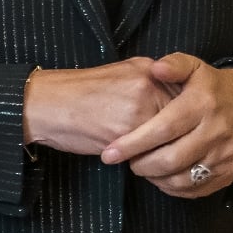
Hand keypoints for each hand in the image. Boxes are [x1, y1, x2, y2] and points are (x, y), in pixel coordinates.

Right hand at [23, 58, 177, 156]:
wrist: (45, 103)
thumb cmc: (78, 93)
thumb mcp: (119, 76)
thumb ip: (150, 86)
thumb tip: (176, 107)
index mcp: (147, 69)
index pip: (187, 99)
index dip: (186, 120)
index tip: (184, 132)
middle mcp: (148, 85)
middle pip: (184, 120)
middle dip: (181, 139)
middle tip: (176, 151)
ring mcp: (139, 108)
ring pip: (171, 140)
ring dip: (168, 154)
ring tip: (157, 160)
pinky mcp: (127, 133)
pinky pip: (151, 154)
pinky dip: (150, 163)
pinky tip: (139, 163)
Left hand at [100, 52, 232, 197]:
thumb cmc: (210, 85)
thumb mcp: (193, 66)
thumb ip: (173, 64)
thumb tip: (156, 68)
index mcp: (202, 104)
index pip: (163, 129)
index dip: (134, 143)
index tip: (110, 153)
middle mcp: (216, 132)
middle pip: (172, 159)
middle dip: (142, 165)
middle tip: (126, 162)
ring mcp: (226, 155)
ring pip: (184, 179)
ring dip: (156, 178)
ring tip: (142, 168)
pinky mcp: (232, 172)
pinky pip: (198, 189)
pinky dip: (175, 188)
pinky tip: (161, 178)